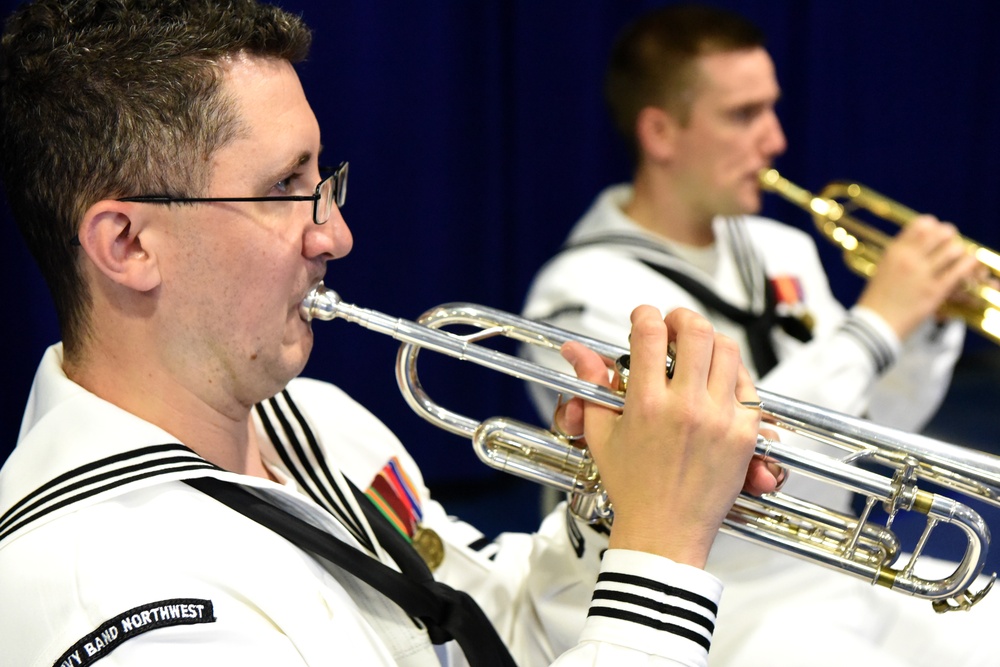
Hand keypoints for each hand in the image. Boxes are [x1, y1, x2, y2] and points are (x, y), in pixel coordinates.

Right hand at [558, 306, 771, 567]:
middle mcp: (686, 406)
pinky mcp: (745, 433)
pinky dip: (734, 371)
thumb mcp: (601, 432)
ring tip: (697, 347)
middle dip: (682, 317)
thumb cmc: (631, 486)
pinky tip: (718, 377)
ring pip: (728, 350)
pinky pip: (749, 384)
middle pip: (696, 331)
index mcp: (647, 404)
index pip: (650, 334)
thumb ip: (591, 384)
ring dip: (711, 339)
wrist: (664, 532)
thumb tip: (576, 351)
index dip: (645, 315)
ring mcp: (720, 418)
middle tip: (674, 323)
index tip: (644, 317)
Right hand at [857, 215, 979, 338]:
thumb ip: (902, 255)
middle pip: (941, 232)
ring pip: (954, 249)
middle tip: (949, 245)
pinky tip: (968, 266)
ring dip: (959, 251)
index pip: (922, 224)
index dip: (933, 226)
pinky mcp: (934, 292)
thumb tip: (922, 245)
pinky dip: (968, 265)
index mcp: (894, 251)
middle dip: (949, 236)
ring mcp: (922, 275)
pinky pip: (960, 270)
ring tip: (957, 259)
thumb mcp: (884, 269)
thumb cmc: (877, 299)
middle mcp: (909, 258)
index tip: (935, 234)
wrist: (874, 325)